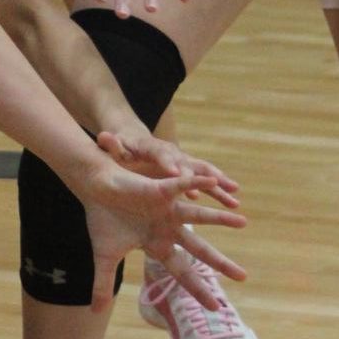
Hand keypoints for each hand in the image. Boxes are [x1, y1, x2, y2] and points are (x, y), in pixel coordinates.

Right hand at [80, 157, 245, 311]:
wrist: (94, 189)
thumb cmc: (102, 219)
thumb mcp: (104, 257)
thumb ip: (103, 284)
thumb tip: (95, 312)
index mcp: (158, 245)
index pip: (183, 272)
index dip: (198, 289)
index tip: (215, 308)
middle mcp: (168, 228)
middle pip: (199, 250)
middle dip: (220, 264)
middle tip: (243, 277)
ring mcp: (166, 209)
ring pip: (198, 216)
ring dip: (220, 218)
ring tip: (243, 221)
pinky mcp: (159, 190)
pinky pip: (180, 186)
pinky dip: (195, 184)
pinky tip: (212, 181)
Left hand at [95, 128, 239, 209]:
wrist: (133, 144)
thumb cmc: (121, 150)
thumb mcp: (114, 149)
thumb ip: (111, 145)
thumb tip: (103, 137)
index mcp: (151, 148)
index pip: (161, 155)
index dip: (169, 164)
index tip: (177, 175)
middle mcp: (171, 153)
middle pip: (188, 162)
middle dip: (201, 175)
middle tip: (214, 184)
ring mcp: (182, 162)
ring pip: (203, 171)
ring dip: (219, 182)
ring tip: (235, 193)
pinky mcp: (188, 171)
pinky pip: (206, 180)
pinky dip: (219, 188)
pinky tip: (232, 201)